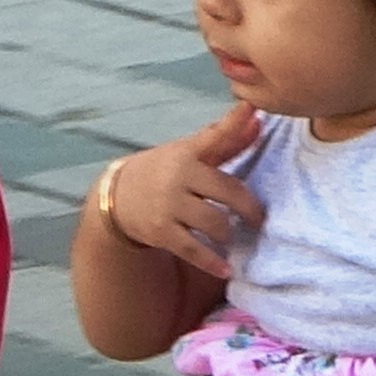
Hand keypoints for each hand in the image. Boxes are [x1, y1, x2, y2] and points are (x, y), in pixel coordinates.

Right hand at [98, 103, 265, 278]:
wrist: (117, 196)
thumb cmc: (167, 170)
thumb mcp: (191, 152)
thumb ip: (227, 140)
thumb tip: (259, 119)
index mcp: (188, 152)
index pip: (215, 135)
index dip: (233, 121)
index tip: (251, 107)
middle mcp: (179, 175)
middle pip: (227, 190)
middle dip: (249, 208)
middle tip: (258, 218)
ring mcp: (169, 204)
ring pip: (215, 222)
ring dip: (229, 233)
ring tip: (233, 236)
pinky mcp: (160, 231)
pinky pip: (193, 250)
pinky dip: (212, 262)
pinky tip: (226, 269)